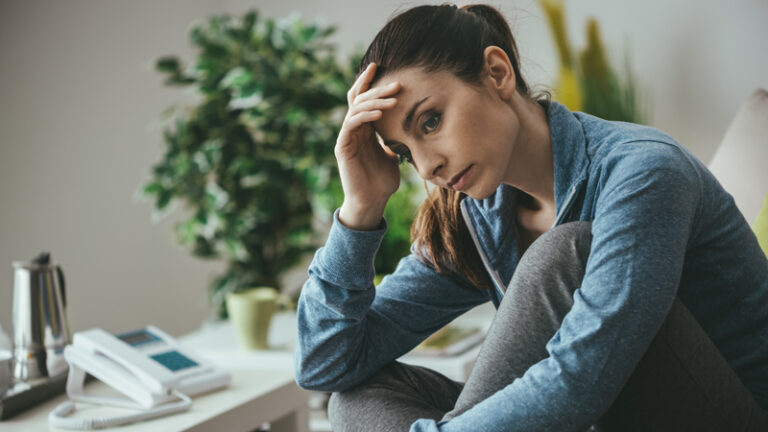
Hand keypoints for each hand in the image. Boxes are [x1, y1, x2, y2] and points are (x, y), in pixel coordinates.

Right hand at [335, 63, 400, 229]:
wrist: (372, 202)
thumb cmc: (383, 181)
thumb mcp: (395, 154)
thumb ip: (396, 139)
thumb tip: (412, 126)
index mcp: (365, 128)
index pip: (363, 98)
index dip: (370, 82)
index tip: (382, 66)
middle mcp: (353, 129)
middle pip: (360, 99)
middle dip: (378, 89)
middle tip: (396, 83)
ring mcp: (347, 137)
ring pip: (356, 108)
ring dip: (374, 101)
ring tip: (393, 98)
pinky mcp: (342, 146)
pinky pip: (351, 124)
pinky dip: (365, 115)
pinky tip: (379, 113)